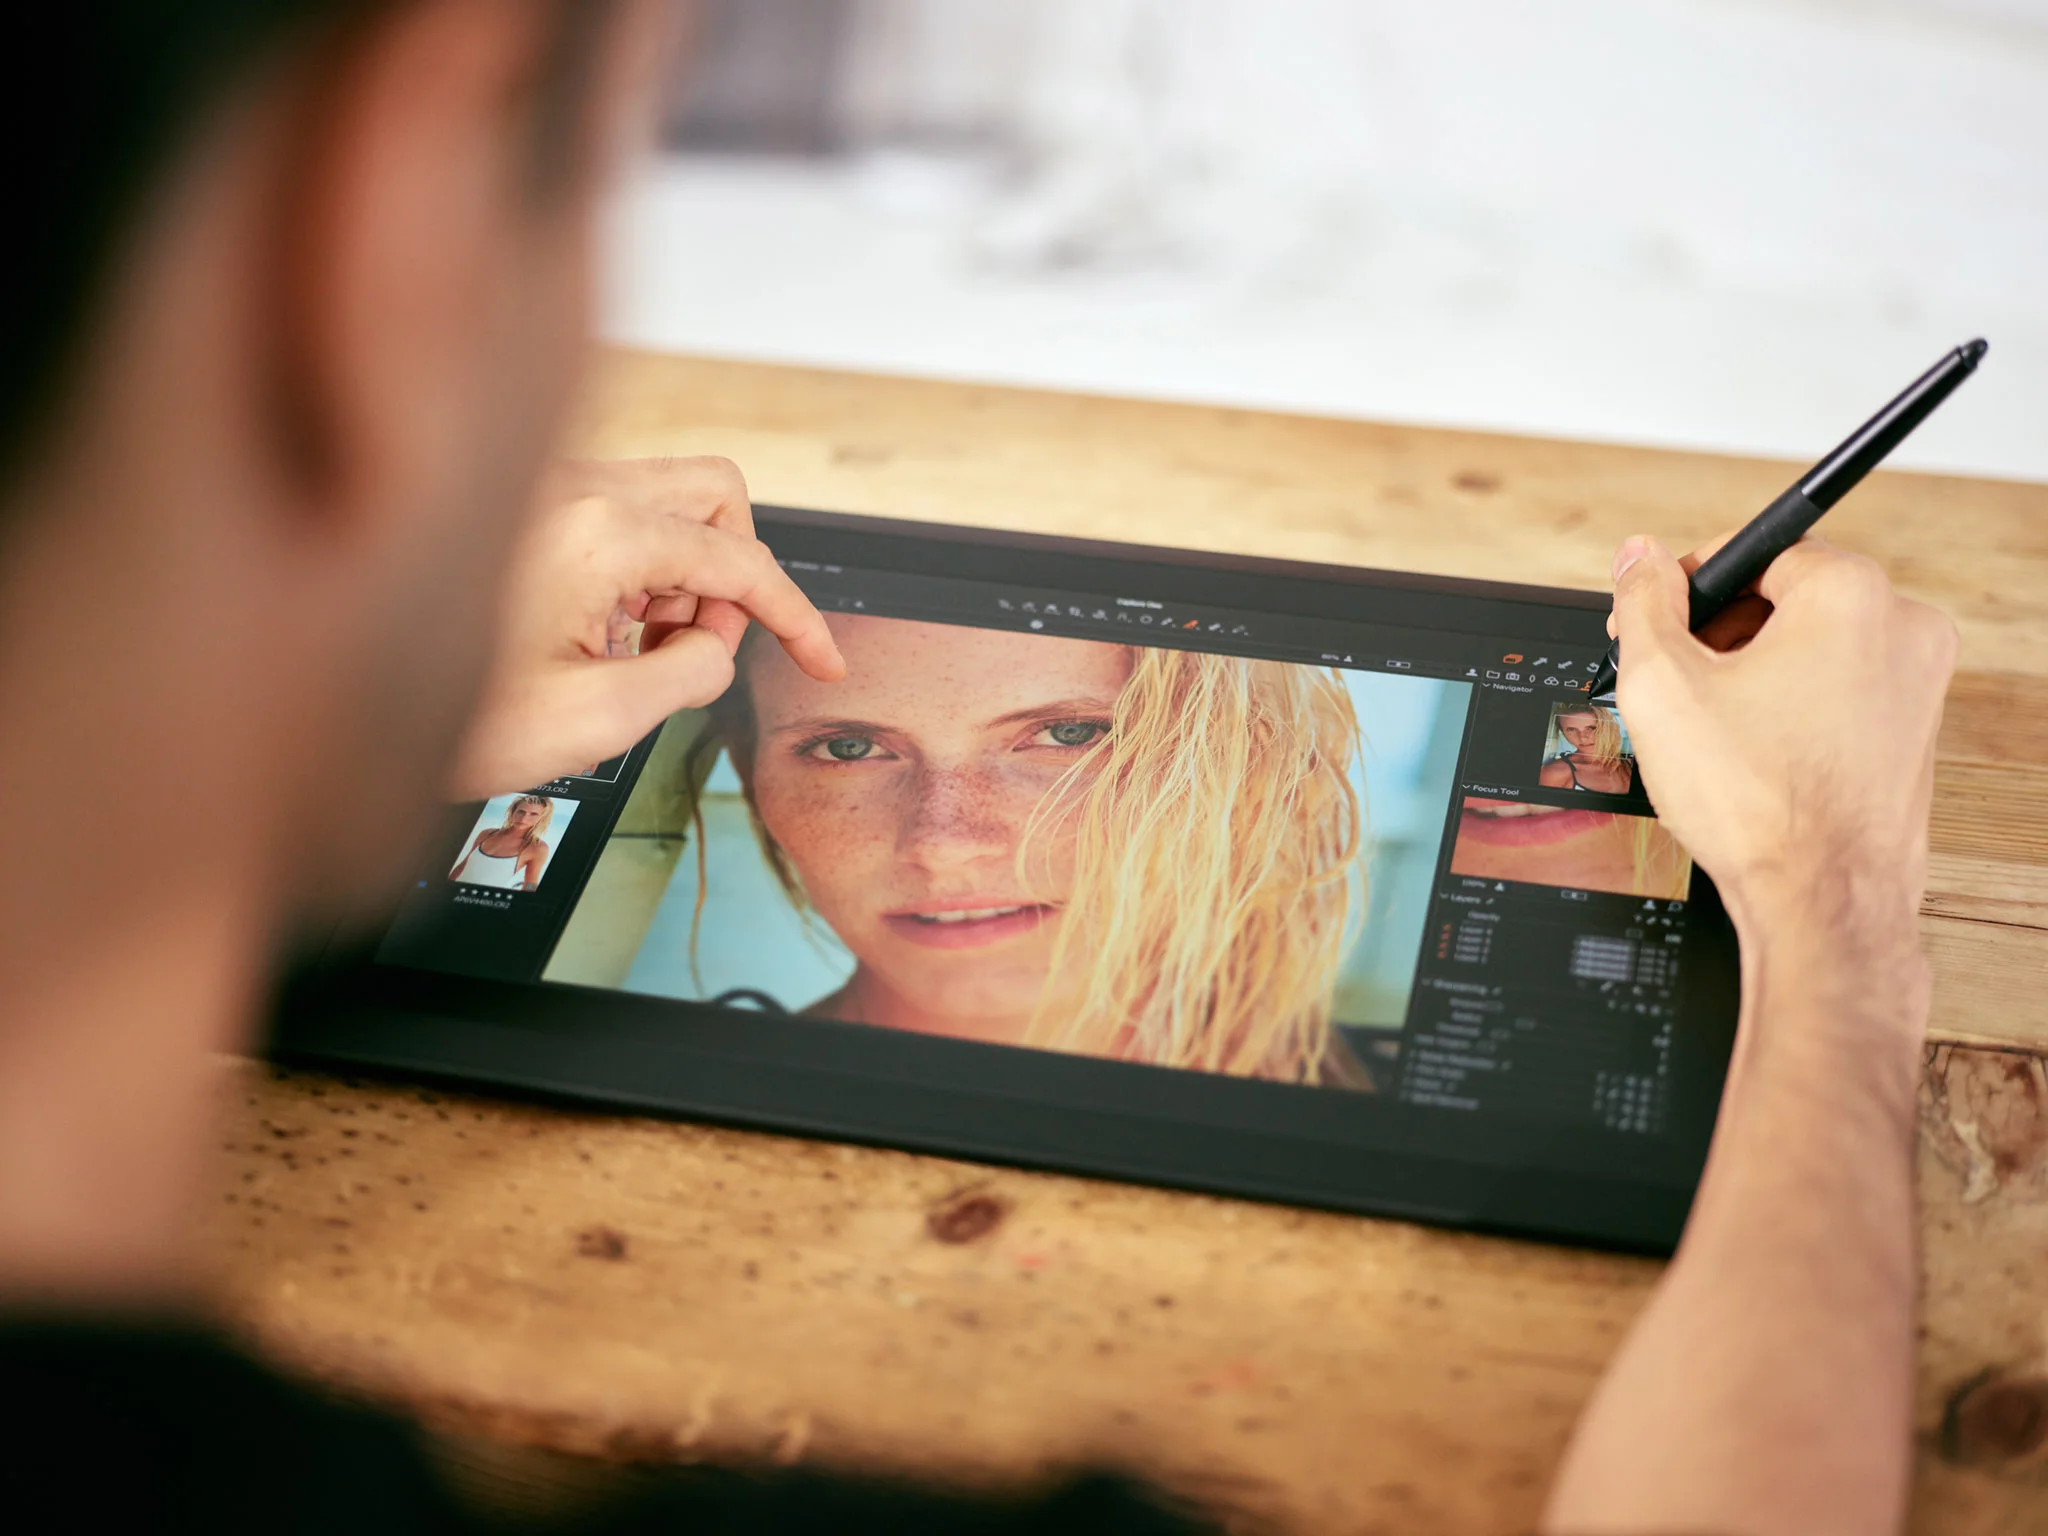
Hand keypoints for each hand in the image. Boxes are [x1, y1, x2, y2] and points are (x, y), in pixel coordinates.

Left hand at [450, 457, 843, 797]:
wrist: (324, 706)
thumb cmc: (440, 712)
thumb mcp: (597, 721)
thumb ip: (691, 673)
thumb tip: (716, 647)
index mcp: (598, 531)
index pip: (741, 559)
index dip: (797, 617)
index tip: (823, 659)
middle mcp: (571, 485)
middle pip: (716, 491)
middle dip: (734, 573)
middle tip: (700, 646)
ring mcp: (539, 483)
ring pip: (665, 496)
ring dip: (681, 572)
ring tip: (630, 650)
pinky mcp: (516, 500)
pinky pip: (613, 509)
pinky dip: (634, 565)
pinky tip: (591, 630)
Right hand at [1609, 532, 1956, 945]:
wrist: (1821, 900)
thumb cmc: (1757, 803)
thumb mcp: (1662, 685)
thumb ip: (1644, 603)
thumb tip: (1638, 558)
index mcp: (1850, 595)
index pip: (1756, 551)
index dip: (1691, 585)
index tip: (1658, 619)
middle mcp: (1903, 628)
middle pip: (1789, 597)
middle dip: (1723, 631)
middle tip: (1675, 679)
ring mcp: (1920, 685)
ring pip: (1816, 648)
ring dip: (1757, 672)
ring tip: (1713, 727)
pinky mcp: (1916, 733)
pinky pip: (1843, 693)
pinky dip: (1795, 709)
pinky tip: (1754, 754)